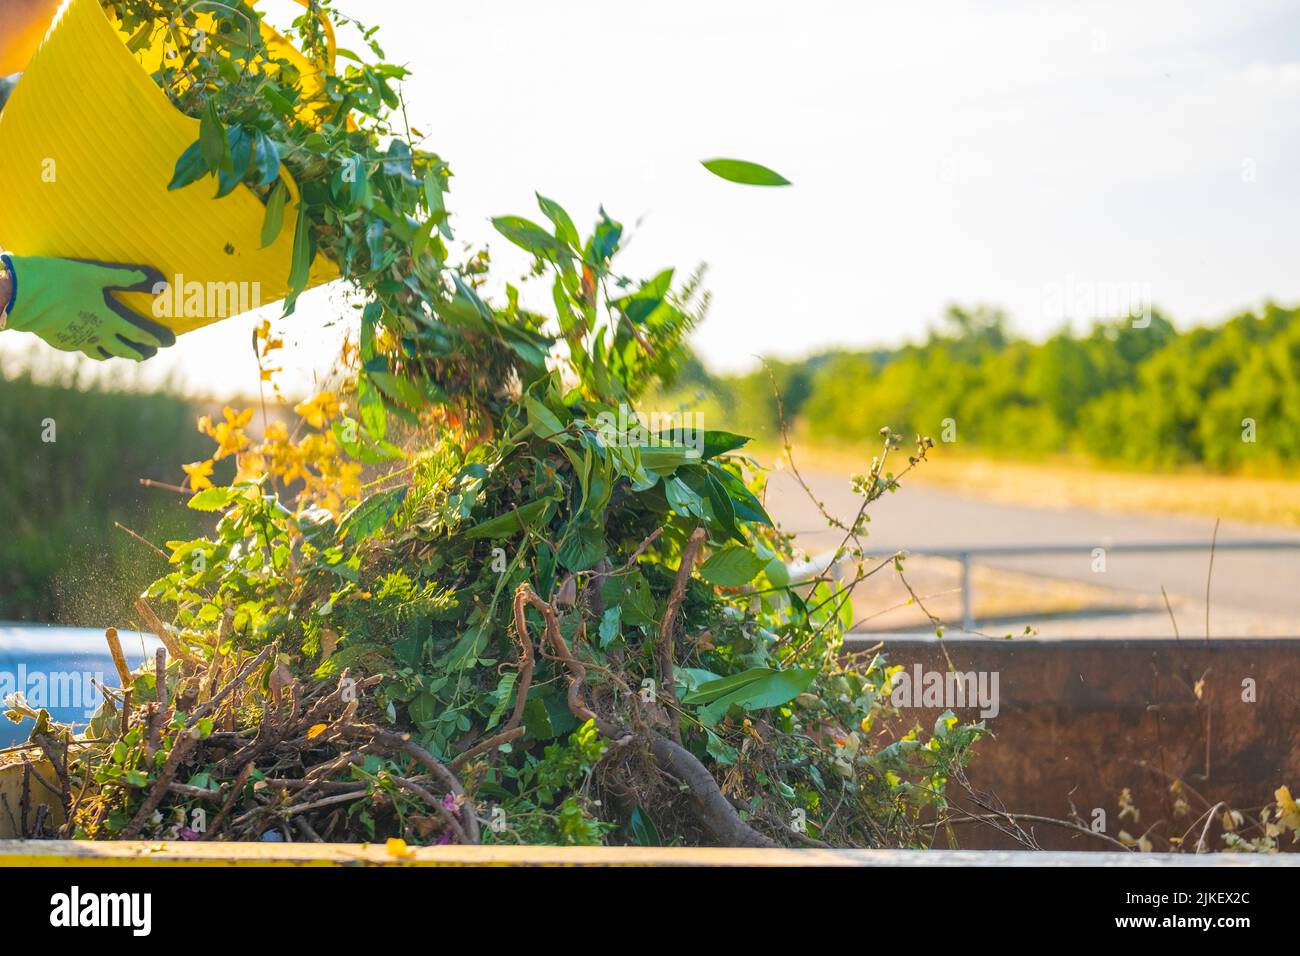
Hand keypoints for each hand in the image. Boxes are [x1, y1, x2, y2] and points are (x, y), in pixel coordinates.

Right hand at [0, 255, 174, 359]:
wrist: (23, 294)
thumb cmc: (61, 280)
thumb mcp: (95, 274)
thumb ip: (126, 278)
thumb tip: (158, 282)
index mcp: (107, 320)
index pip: (137, 334)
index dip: (153, 339)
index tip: (165, 343)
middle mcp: (95, 335)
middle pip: (122, 350)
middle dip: (137, 353)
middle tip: (147, 355)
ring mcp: (76, 341)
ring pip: (101, 353)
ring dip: (113, 353)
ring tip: (118, 352)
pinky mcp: (60, 341)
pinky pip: (80, 347)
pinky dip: (89, 346)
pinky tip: (88, 342)